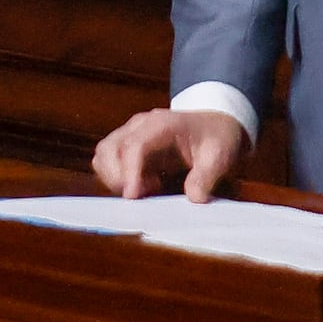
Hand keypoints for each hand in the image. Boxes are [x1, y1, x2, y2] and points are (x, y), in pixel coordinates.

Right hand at [91, 105, 248, 201]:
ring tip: (145, 190)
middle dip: (117, 178)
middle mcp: (140, 126)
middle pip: (108, 149)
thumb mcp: (219, 156)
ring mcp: (131, 134)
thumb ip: (206, 176)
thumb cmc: (216, 137)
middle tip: (142, 195)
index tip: (132, 197)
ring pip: (103, 155)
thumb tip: (194, 198)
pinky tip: (145, 186)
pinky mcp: (128, 146)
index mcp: (162, 124)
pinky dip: (118, 179)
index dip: (129, 172)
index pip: (134, 146)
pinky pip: (108, 163)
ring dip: (114, 179)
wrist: (215, 123)